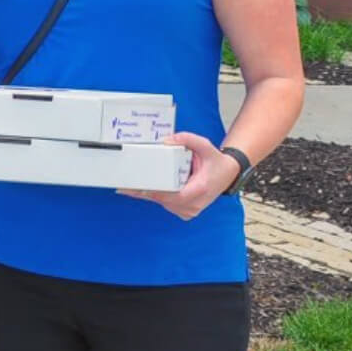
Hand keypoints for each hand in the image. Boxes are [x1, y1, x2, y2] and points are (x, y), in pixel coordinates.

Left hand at [118, 132, 235, 219]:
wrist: (227, 174)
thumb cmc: (216, 162)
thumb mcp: (205, 145)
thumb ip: (187, 139)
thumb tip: (167, 140)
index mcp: (200, 189)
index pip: (174, 196)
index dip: (154, 193)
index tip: (137, 189)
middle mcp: (195, 203)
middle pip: (163, 200)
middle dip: (144, 192)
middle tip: (124, 186)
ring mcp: (190, 210)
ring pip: (163, 203)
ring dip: (148, 195)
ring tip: (129, 187)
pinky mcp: (185, 211)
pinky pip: (166, 204)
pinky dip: (155, 196)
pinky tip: (141, 190)